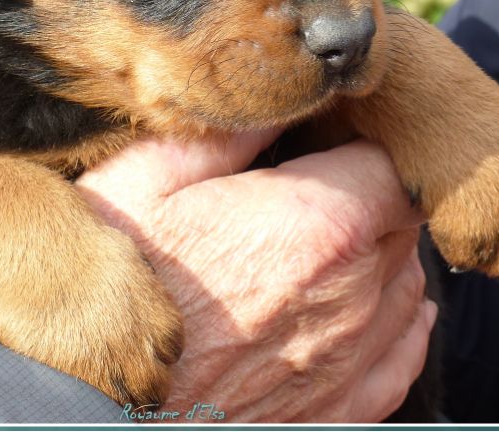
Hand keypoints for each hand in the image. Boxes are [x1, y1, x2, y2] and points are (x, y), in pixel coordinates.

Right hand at [76, 132, 435, 421]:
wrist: (90, 406)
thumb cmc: (110, 289)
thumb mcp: (144, 181)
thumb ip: (225, 133)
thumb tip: (277, 98)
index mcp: (315, 224)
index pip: (394, 166)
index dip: (366, 145)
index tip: (329, 140)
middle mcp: (351, 295)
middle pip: (402, 224)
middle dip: (368, 198)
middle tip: (313, 187)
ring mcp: (349, 361)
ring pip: (408, 286)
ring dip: (380, 257)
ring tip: (326, 245)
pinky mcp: (338, 412)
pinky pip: (403, 356)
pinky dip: (398, 324)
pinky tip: (372, 310)